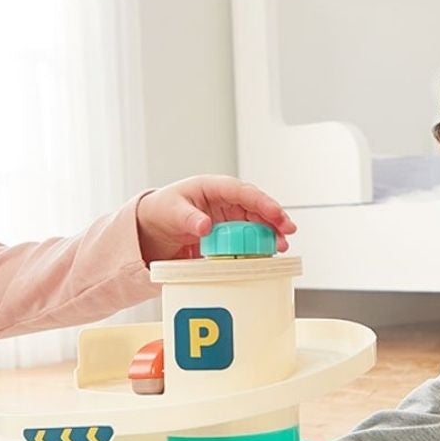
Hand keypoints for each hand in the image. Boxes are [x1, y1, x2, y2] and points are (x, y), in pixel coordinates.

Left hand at [136, 177, 296, 262]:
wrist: (151, 228)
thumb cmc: (161, 210)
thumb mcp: (172, 211)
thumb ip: (189, 218)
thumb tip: (205, 225)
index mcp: (212, 187)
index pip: (242, 191)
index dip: (261, 201)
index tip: (274, 212)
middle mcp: (224, 201)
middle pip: (255, 206)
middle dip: (274, 217)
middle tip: (287, 230)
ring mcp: (227, 217)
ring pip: (256, 222)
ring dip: (271, 232)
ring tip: (282, 245)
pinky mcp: (227, 234)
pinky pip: (247, 237)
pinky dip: (259, 244)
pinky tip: (268, 253)